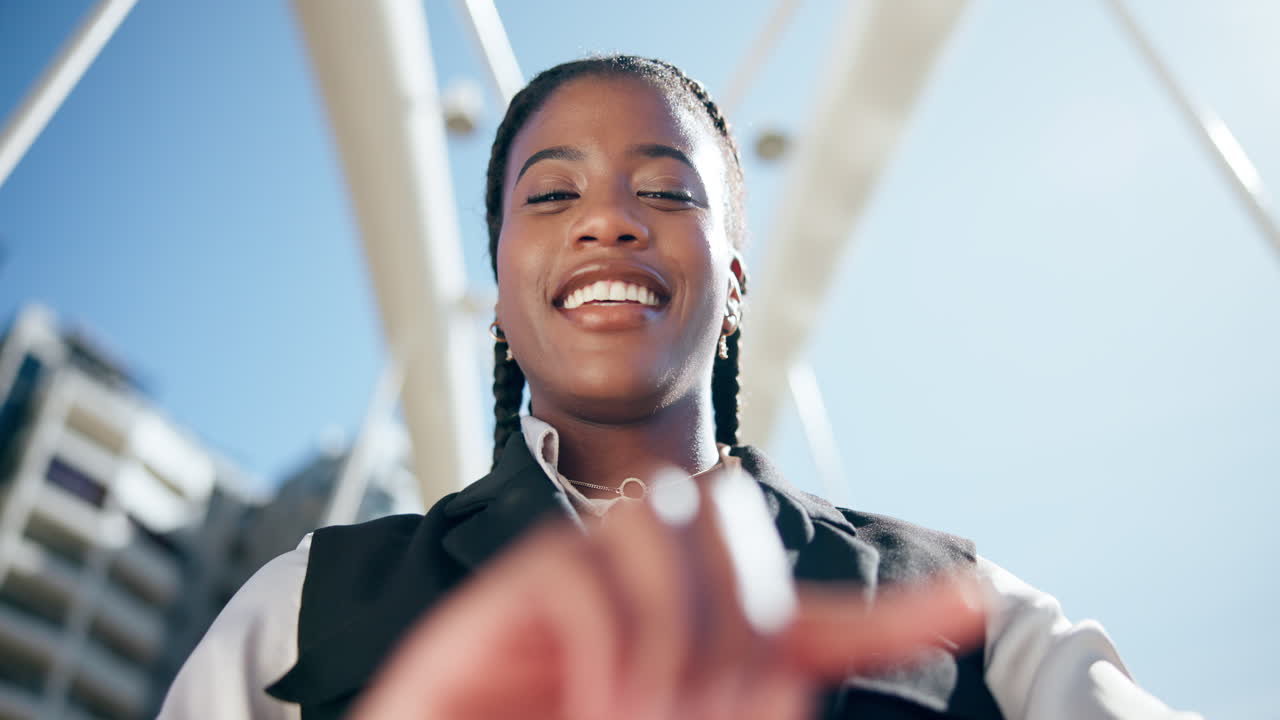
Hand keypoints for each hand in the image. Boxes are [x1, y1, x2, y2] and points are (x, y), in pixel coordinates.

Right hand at [349, 471, 983, 719]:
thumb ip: (735, 705)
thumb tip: (783, 679)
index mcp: (704, 656)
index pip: (822, 623)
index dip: (900, 616)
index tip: (974, 602)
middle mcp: (658, 599)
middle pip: (741, 533)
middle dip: (739, 623)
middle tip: (691, 714)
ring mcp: (593, 576)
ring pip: (675, 534)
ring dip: (674, 644)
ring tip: (629, 716)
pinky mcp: (527, 581)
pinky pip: (595, 581)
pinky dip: (607, 653)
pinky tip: (578, 705)